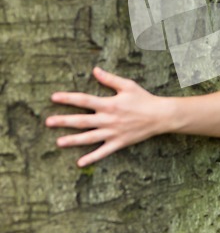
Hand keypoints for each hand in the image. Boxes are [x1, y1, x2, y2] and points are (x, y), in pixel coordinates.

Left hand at [46, 67, 164, 167]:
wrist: (159, 116)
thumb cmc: (144, 98)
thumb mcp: (127, 85)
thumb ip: (110, 79)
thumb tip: (95, 70)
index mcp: (109, 104)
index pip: (84, 100)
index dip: (68, 98)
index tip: (54, 97)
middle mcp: (108, 119)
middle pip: (82, 121)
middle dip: (64, 121)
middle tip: (48, 122)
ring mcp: (113, 132)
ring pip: (89, 138)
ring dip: (73, 140)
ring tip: (58, 142)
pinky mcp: (119, 143)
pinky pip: (103, 152)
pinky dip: (91, 158)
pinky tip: (79, 162)